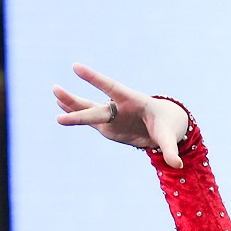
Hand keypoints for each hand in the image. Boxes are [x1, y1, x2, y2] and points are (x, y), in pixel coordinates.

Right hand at [54, 64, 191, 167]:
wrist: (162, 128)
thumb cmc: (166, 127)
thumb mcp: (168, 136)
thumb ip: (170, 149)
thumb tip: (176, 164)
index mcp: (132, 100)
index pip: (110, 87)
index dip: (94, 78)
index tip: (76, 67)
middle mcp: (117, 106)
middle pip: (94, 106)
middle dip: (75, 103)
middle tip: (55, 91)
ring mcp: (110, 116)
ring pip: (87, 108)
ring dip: (70, 102)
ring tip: (54, 91)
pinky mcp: (107, 126)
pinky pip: (88, 119)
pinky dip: (74, 113)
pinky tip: (60, 107)